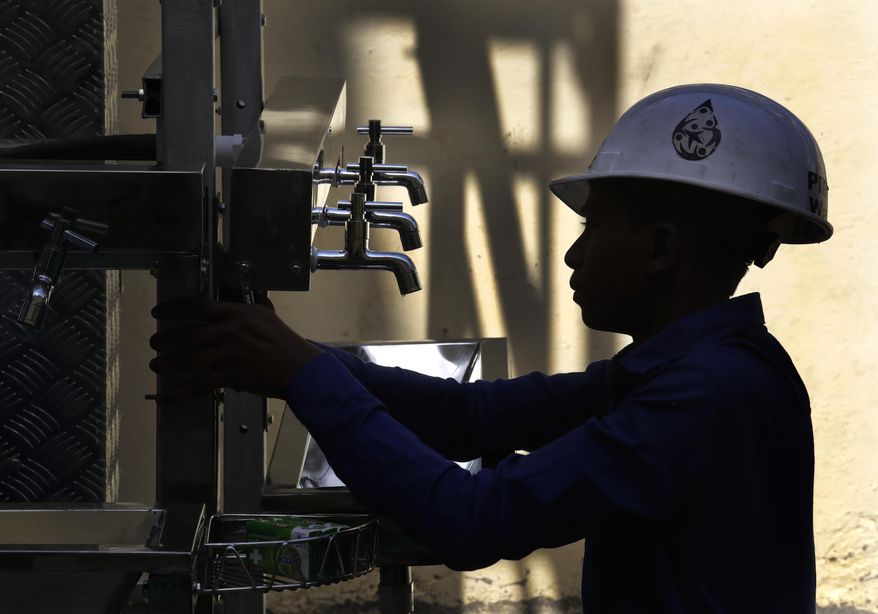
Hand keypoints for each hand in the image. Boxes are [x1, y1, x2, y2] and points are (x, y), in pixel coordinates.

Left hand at [149, 299, 321, 400]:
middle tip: (154, 343)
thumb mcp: (267, 316)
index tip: (159, 313)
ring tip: (156, 365)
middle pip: (188, 334)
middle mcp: (230, 332)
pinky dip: (181, 392)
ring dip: (168, 363)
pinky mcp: (231, 376)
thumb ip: (247, 309)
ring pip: (189, 358)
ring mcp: (229, 355)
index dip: (174, 309)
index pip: (198, 306)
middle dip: (165, 339)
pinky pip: (200, 384)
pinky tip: (167, 395)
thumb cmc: (285, 342)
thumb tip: (233, 302)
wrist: (300, 369)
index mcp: (238, 313)